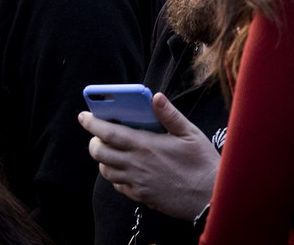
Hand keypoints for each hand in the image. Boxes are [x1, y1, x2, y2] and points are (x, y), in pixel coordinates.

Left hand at [78, 92, 219, 219]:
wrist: (210, 197)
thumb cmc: (202, 163)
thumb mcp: (189, 133)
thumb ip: (169, 114)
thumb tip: (155, 96)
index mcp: (145, 145)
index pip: (108, 133)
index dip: (92, 123)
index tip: (83, 116)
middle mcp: (136, 165)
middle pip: (100, 153)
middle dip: (93, 141)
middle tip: (98, 133)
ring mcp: (137, 183)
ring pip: (106, 171)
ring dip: (103, 158)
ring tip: (111, 149)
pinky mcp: (141, 196)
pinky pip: (118, 185)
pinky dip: (114, 175)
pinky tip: (124, 168)